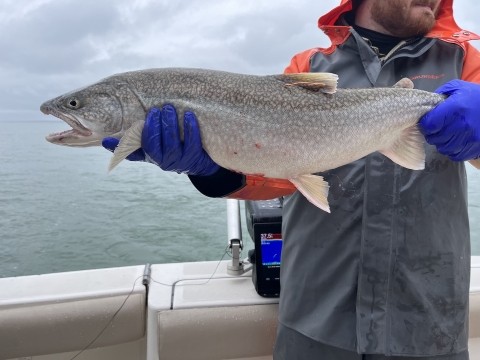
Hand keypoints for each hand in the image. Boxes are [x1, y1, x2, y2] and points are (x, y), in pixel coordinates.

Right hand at [102, 105, 219, 175]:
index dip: (118, 148)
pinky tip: (189, 115)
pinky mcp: (193, 159)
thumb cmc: (174, 142)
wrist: (200, 159)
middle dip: (153, 127)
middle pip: (152, 146)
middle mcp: (160, 160)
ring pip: (171, 146)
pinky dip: (190, 128)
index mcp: (147, 154)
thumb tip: (116, 121)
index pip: (130, 152)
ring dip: (170, 125)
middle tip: (156, 111)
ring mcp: (177, 162)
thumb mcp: (157, 138)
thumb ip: (141, 131)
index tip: (105, 140)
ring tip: (169, 108)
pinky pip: (192, 144)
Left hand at [419, 80, 479, 160]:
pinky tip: (458, 141)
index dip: (427, 124)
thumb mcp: (459, 88)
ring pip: (443, 148)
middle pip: (434, 138)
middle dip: (434, 134)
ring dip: (443, 143)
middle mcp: (461, 125)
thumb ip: (441, 93)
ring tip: (450, 134)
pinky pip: (455, 155)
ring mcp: (469, 138)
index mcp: (455, 109)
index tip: (430, 121)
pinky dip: (454, 150)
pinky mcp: (475, 148)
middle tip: (440, 128)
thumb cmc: (477, 97)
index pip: (429, 124)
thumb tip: (427, 103)